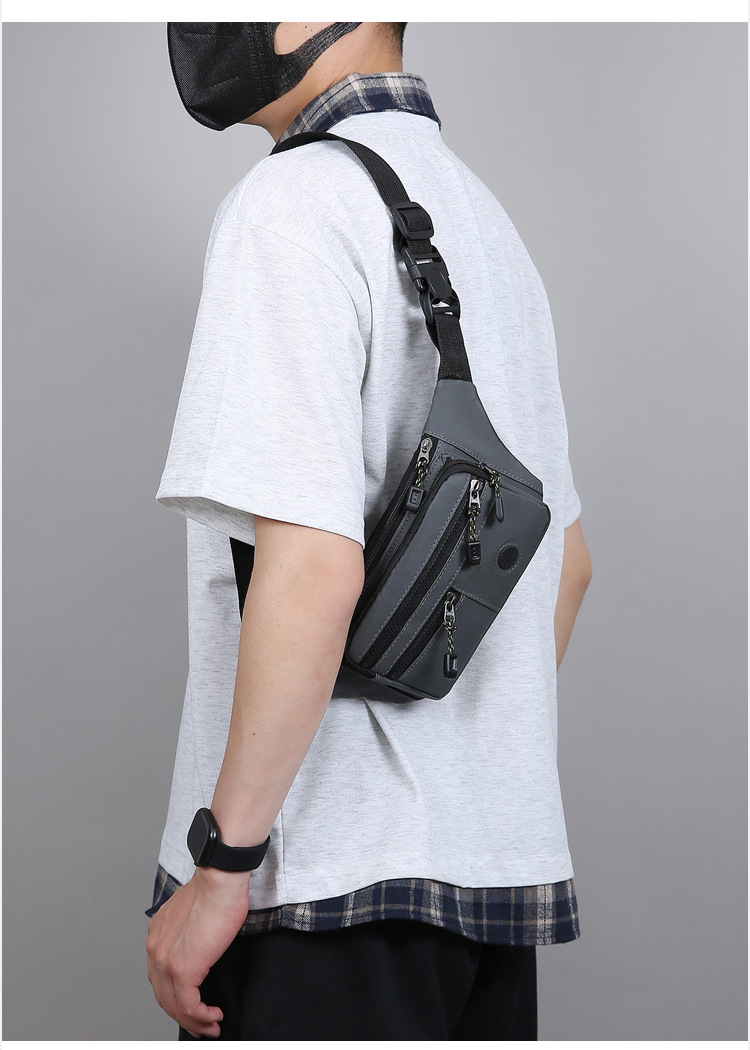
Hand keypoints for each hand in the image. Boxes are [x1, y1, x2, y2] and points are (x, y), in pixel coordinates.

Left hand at [146, 866, 250, 1037]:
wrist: (219, 881)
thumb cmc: (215, 890)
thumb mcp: (193, 913)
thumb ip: (188, 931)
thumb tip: (201, 944)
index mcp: (156, 935)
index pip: (160, 977)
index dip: (175, 996)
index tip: (192, 1004)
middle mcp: (155, 950)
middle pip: (164, 996)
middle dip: (184, 1015)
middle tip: (202, 1024)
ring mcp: (166, 962)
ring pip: (174, 1005)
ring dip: (194, 1021)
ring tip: (210, 1026)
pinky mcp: (183, 970)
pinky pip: (188, 1005)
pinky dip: (201, 1016)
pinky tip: (213, 1015)